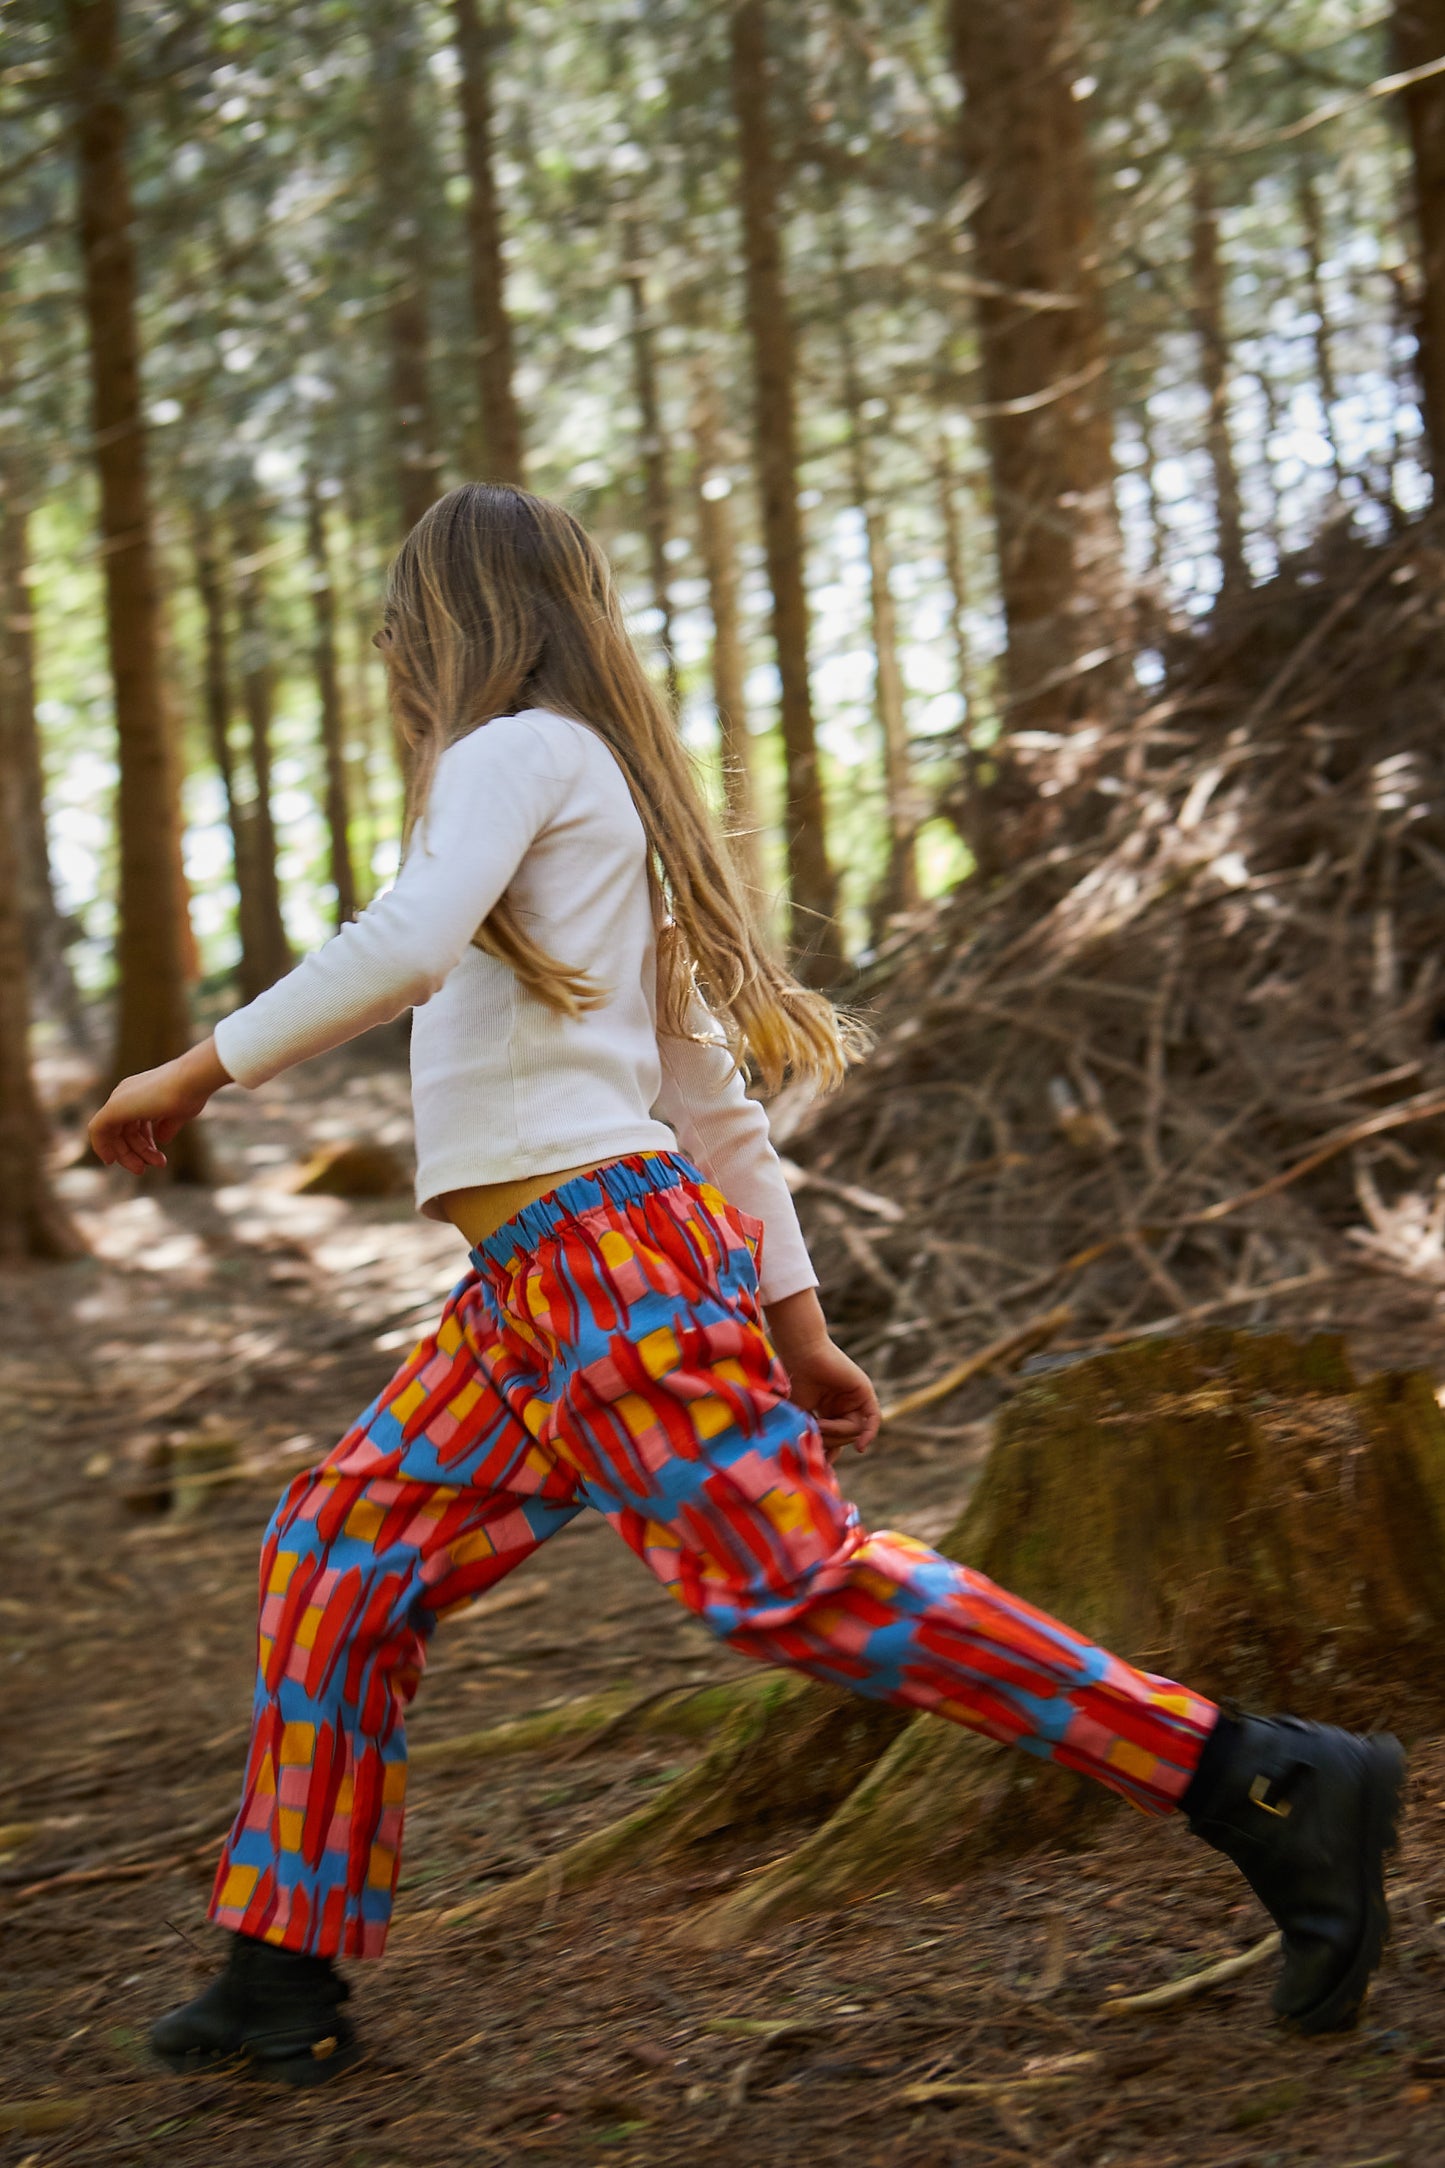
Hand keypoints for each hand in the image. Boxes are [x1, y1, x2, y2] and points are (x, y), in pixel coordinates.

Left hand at [89, 1038, 230, 1172]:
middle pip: (124, 1131)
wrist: (192, 1080)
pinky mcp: (113, 1108)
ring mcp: (119, 1100)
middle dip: (135, 1152)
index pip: (134, 1124)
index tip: (152, 1159)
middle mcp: (126, 1094)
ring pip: (114, 1134)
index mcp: (140, 1093)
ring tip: (144, 1168)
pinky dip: (101, 1146)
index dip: (142, 1143)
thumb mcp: (179, 1113)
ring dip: (127, 1155)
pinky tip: (110, 1160)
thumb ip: (167, 1126)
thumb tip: (161, 1140)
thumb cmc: (191, 1093)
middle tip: (145, 1169)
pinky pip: (98, 1130)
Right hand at [764, 1287, 880, 1456]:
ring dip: (838, 1432)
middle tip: (814, 1431)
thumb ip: (812, 1435)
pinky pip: (873, 1419)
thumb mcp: (802, 1415)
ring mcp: (856, 1400)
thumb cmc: (797, 1382)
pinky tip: (861, 1447)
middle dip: (831, 1440)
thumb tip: (817, 1461)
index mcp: (830, 1410)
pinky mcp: (865, 1392)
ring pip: (856, 1431)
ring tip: (820, 1423)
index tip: (820, 1465)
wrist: (803, 1355)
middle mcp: (845, 1406)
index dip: (830, 1453)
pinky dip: (869, 1434)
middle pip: (847, 1437)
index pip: (836, 1439)